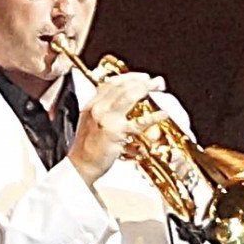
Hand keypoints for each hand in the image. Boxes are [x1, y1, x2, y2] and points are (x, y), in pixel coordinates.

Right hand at [71, 66, 156, 183]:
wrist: (81, 165)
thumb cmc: (87, 148)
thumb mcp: (92, 123)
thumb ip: (105, 111)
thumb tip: (123, 103)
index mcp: (92, 105)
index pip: (111, 83)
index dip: (129, 77)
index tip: (142, 77)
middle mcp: (98, 109)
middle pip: (121, 86)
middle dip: (141, 81)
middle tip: (156, 81)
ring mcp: (106, 120)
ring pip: (128, 97)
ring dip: (145, 89)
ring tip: (158, 88)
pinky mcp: (116, 133)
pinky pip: (137, 123)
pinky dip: (152, 117)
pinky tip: (162, 114)